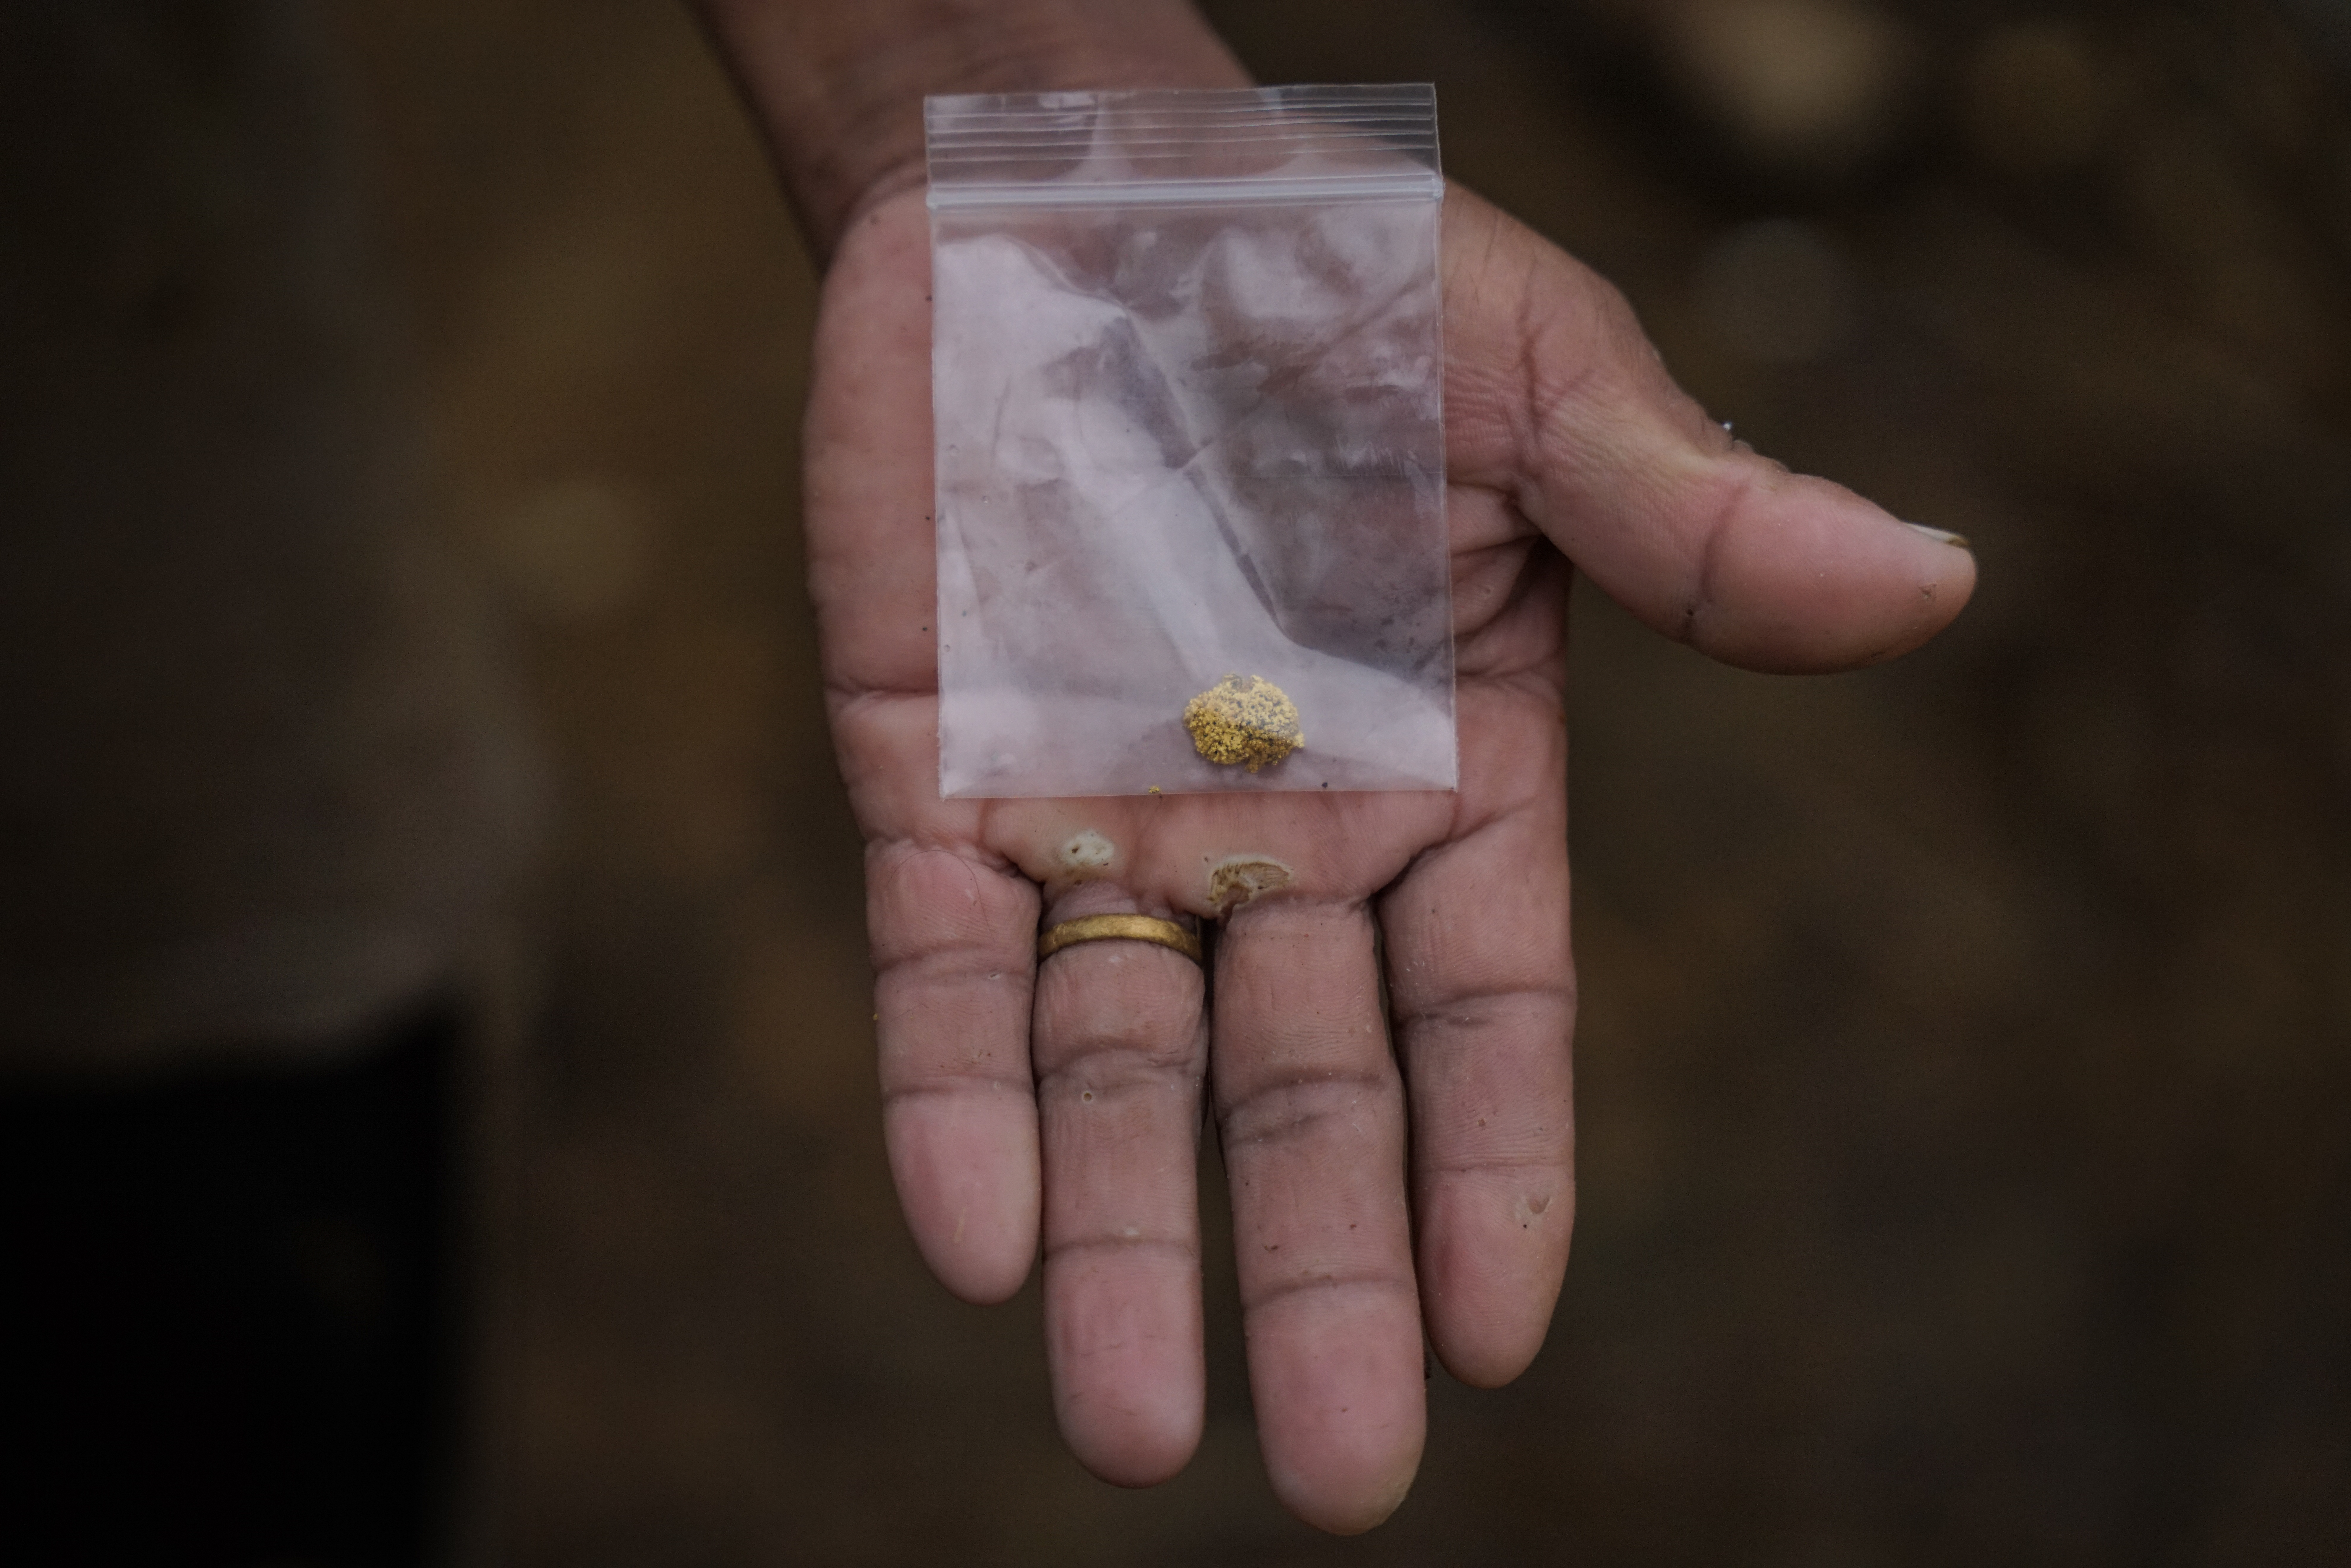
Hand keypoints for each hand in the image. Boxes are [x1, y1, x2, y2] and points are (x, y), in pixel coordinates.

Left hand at [803, 181, 1972, 1531]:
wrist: (1078, 190)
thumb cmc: (1332, 266)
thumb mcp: (1531, 376)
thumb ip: (1688, 515)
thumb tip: (1926, 582)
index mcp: (1443, 770)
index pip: (1482, 1021)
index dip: (1488, 1179)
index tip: (1487, 1344)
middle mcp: (1278, 835)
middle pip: (1305, 1097)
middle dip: (1314, 1277)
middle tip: (1331, 1475)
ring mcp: (1102, 819)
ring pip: (1113, 1076)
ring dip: (1116, 1249)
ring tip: (1132, 1435)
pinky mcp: (931, 782)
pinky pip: (940, 976)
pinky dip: (950, 1103)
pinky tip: (968, 1242)